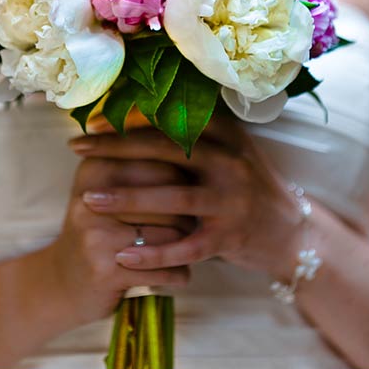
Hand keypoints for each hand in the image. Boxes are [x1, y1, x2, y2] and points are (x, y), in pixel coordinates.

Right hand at [45, 154, 190, 328]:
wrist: (60, 282)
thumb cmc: (97, 228)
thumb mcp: (106, 189)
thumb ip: (140, 164)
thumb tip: (188, 146)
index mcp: (96, 168)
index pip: (161, 166)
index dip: (185, 182)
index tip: (191, 194)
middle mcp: (92, 199)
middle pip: (169, 199)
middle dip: (188, 214)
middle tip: (192, 224)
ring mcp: (97, 236)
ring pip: (170, 236)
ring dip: (187, 247)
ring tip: (188, 248)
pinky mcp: (105, 272)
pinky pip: (162, 269)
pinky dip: (178, 274)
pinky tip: (179, 272)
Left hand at [72, 115, 303, 281]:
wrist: (292, 230)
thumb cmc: (247, 184)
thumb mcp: (229, 148)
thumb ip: (194, 131)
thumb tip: (138, 112)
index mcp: (225, 133)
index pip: (169, 119)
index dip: (128, 119)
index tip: (92, 123)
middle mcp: (228, 161)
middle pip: (162, 150)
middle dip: (115, 148)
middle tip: (77, 149)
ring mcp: (230, 200)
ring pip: (169, 198)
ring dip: (125, 199)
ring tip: (88, 200)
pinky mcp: (228, 238)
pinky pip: (183, 247)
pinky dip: (151, 254)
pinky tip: (122, 256)